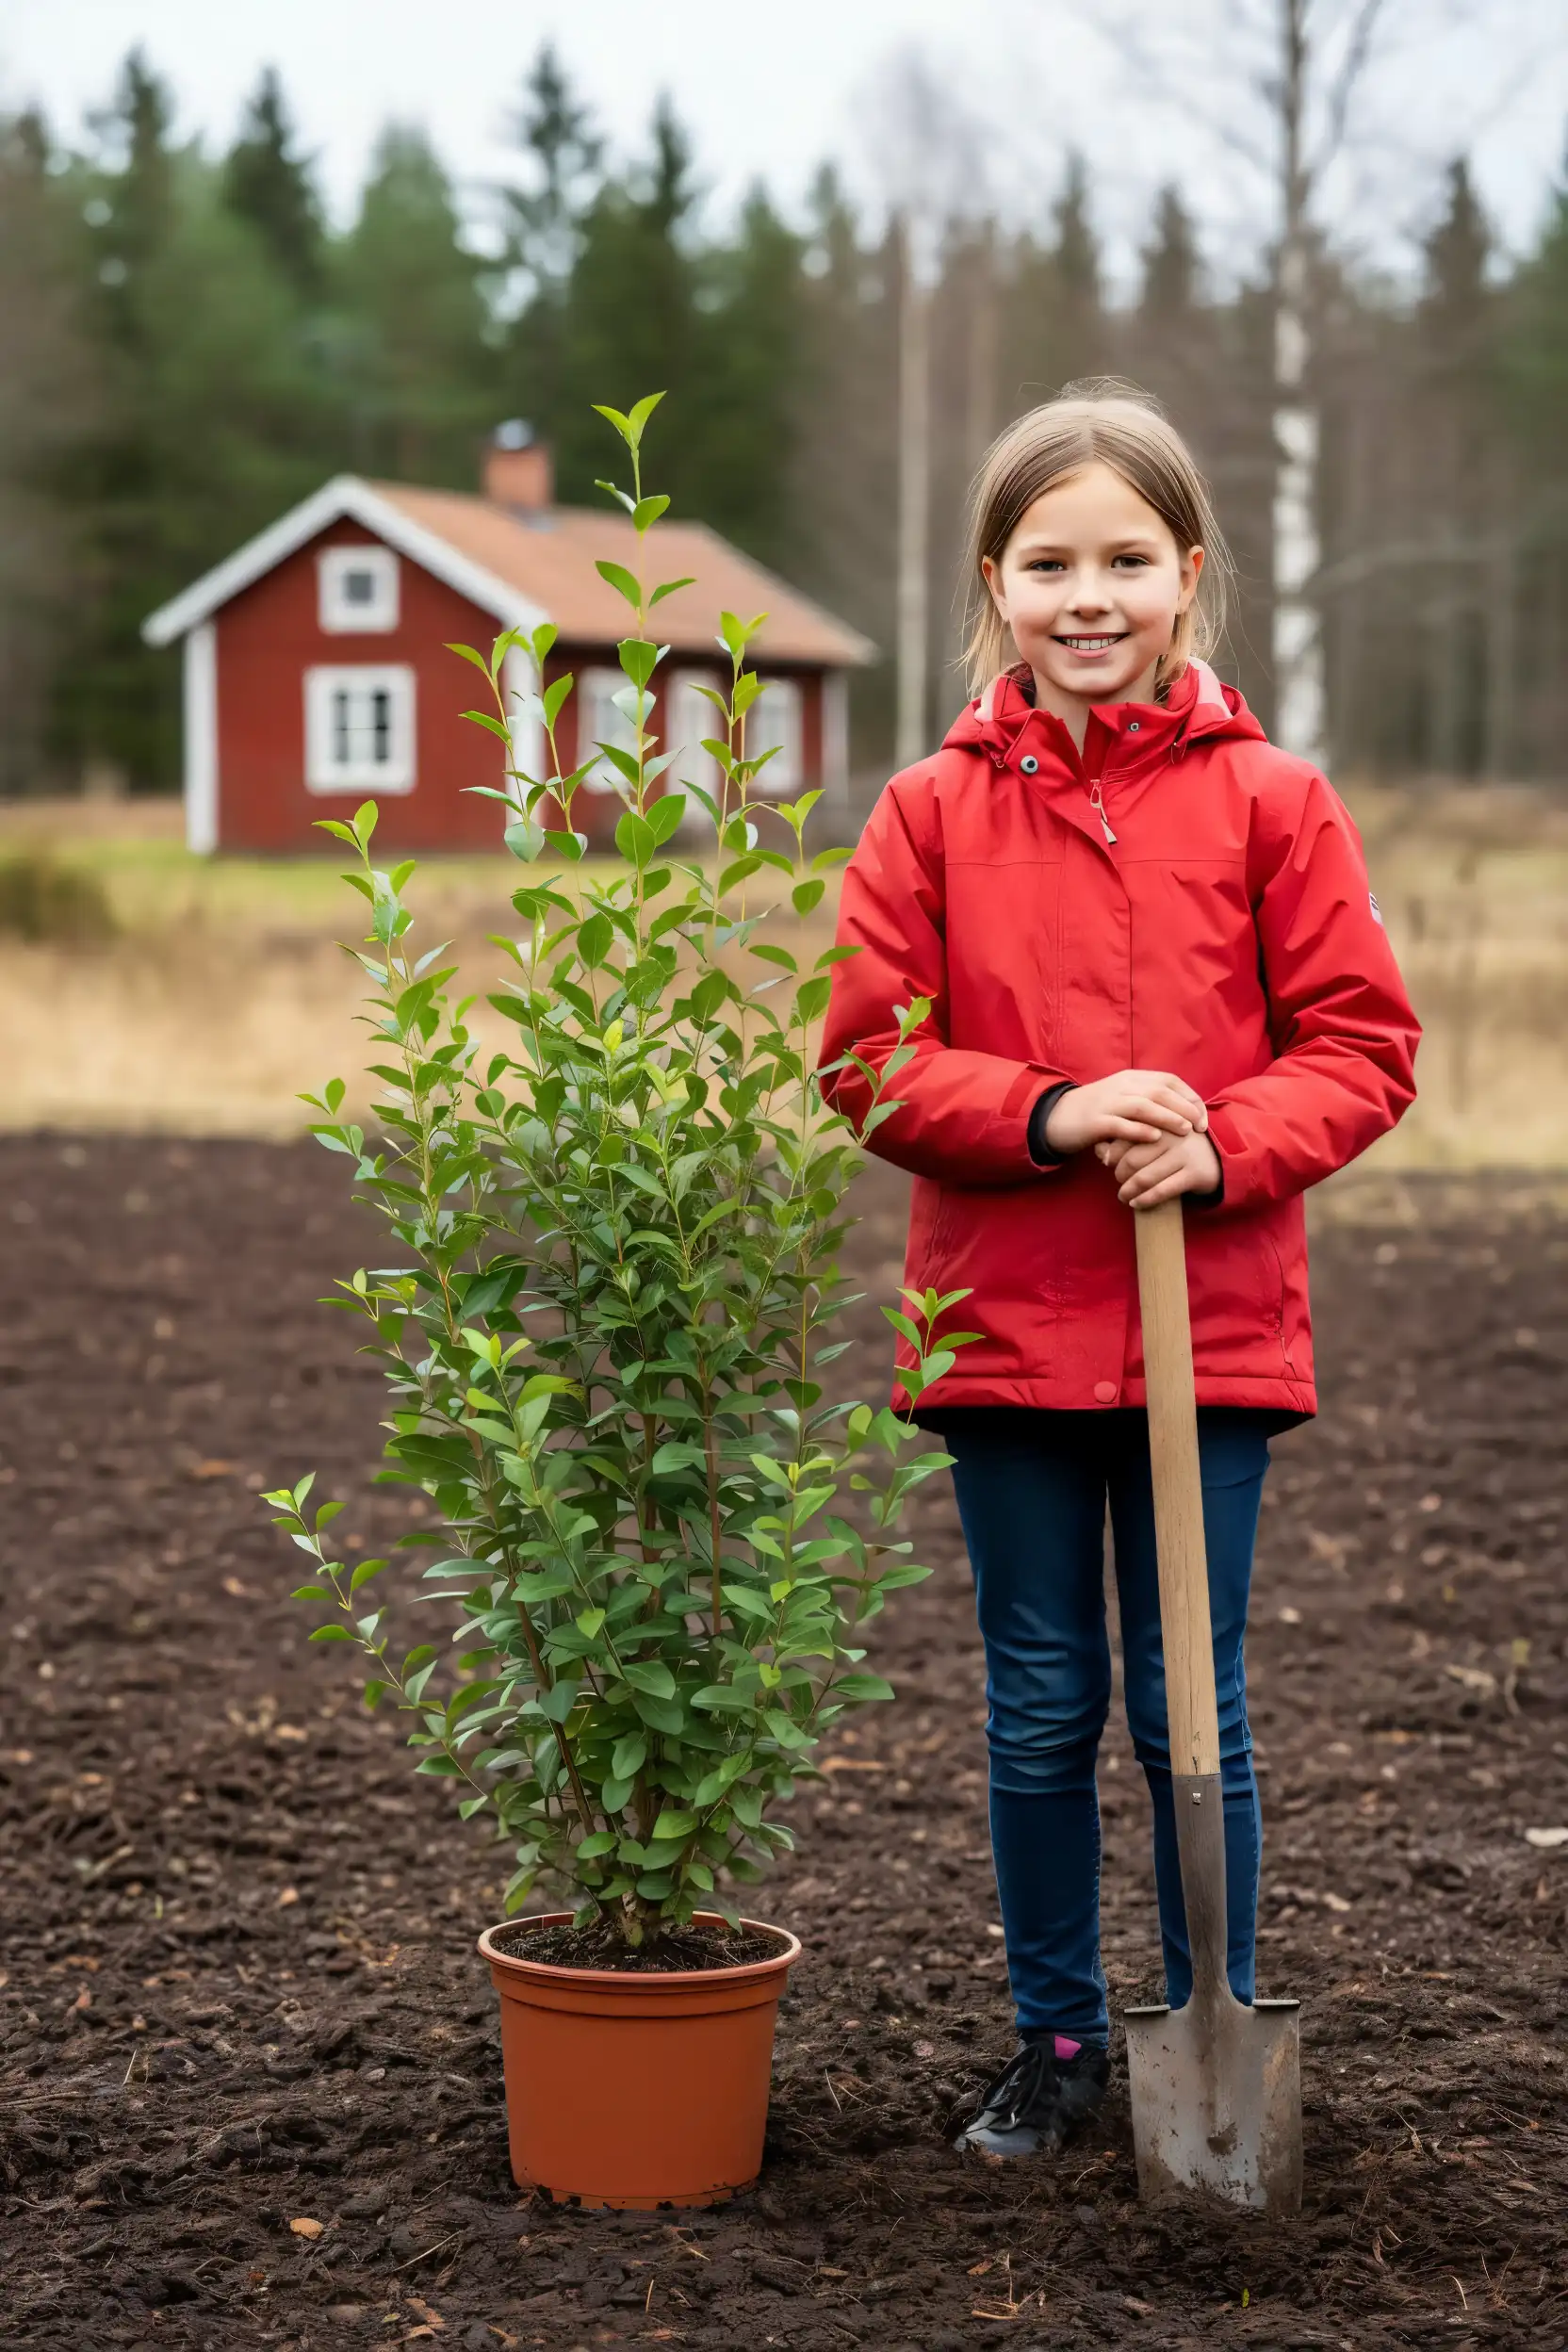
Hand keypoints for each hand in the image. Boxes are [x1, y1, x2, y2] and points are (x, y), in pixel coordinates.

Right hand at [1045, 1068, 1208, 1155]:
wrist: (1057, 1117)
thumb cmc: (1097, 1111)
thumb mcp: (1124, 1098)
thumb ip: (1148, 1100)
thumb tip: (1183, 1112)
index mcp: (1131, 1078)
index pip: (1169, 1081)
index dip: (1190, 1097)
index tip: (1203, 1117)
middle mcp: (1121, 1086)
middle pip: (1159, 1091)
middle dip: (1184, 1107)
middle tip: (1200, 1126)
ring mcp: (1107, 1103)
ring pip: (1143, 1105)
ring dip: (1167, 1117)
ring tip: (1184, 1130)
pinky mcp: (1094, 1122)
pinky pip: (1120, 1124)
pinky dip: (1139, 1130)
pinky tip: (1155, 1138)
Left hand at [1096, 1128, 1222, 1208]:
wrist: (1219, 1155)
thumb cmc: (1177, 1146)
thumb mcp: (1156, 1136)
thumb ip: (1128, 1139)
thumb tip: (1098, 1149)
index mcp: (1161, 1121)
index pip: (1126, 1137)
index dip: (1112, 1153)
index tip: (1107, 1162)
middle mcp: (1172, 1136)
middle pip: (1132, 1159)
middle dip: (1119, 1174)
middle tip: (1118, 1180)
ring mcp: (1184, 1155)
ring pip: (1145, 1177)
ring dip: (1128, 1190)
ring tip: (1123, 1196)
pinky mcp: (1194, 1174)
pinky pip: (1163, 1190)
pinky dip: (1145, 1200)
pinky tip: (1136, 1203)